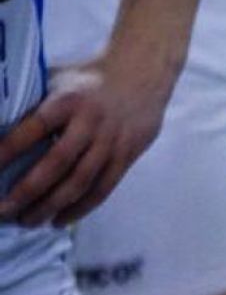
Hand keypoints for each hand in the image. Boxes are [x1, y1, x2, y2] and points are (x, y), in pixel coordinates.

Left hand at [0, 52, 175, 226]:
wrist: (142, 74)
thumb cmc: (88, 79)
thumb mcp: (57, 79)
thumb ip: (30, 102)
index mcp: (68, 101)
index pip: (33, 129)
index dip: (8, 151)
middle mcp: (91, 122)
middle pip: (58, 163)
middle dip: (28, 190)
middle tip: (3, 210)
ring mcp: (112, 141)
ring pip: (81, 181)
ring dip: (51, 205)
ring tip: (27, 221)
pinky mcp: (127, 155)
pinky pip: (103, 187)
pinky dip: (81, 207)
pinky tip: (58, 220)